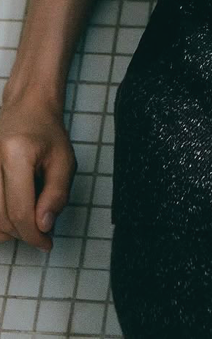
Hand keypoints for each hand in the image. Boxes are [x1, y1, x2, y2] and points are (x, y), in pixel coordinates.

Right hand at [0, 93, 76, 252]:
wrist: (25, 108)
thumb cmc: (46, 132)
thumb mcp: (64, 161)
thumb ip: (56, 195)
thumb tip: (44, 227)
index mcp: (16, 154)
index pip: (19, 211)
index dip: (33, 235)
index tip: (46, 243)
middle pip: (1, 219)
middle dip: (23, 232)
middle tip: (42, 227)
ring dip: (8, 229)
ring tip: (28, 216)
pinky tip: (12, 212)